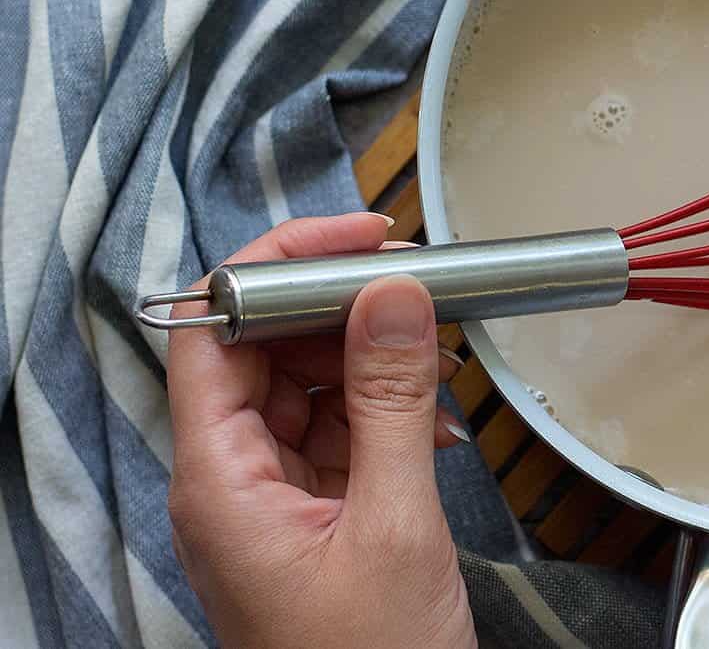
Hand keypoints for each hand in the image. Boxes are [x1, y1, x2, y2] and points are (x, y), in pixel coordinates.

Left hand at [167, 213, 476, 648]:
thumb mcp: (394, 523)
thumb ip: (392, 402)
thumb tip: (392, 295)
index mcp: (218, 480)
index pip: (216, 332)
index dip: (278, 268)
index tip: (360, 237)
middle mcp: (231, 482)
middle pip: (265, 353)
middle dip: (342, 314)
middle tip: (420, 291)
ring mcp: (272, 501)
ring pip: (309, 389)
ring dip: (376, 367)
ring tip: (441, 364)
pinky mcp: (314, 517)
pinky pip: (341, 434)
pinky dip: (391, 416)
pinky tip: (439, 423)